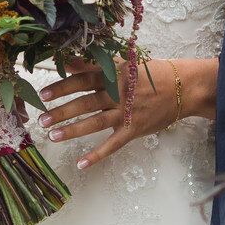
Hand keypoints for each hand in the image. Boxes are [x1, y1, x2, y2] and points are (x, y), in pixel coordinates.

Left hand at [38, 57, 192, 169]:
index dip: (62, 86)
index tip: (43, 94)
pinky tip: (81, 164)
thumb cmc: (152, 74)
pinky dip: (97, 155)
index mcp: (113, 75)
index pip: (82, 80)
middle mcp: (117, 94)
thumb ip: (96, 64)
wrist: (183, 88)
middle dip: (62, 111)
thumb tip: (69, 60)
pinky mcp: (133, 130)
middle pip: (84, 102)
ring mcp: (126, 113)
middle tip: (42, 119)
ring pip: (94, 122)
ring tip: (53, 136)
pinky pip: (112, 145)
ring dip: (73, 130)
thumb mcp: (125, 64)